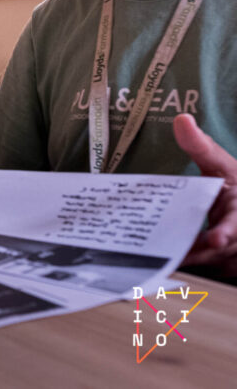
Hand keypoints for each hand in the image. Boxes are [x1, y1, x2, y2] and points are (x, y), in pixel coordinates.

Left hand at [175, 114, 236, 274]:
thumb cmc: (234, 186)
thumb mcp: (221, 165)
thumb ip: (200, 146)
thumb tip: (182, 120)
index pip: (235, 225)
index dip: (226, 233)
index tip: (215, 239)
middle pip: (221, 250)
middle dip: (201, 254)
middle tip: (174, 258)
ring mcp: (235, 254)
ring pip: (213, 264)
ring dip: (191, 263)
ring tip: (161, 262)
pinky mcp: (225, 265)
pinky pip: (206, 271)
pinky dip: (188, 268)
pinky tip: (162, 266)